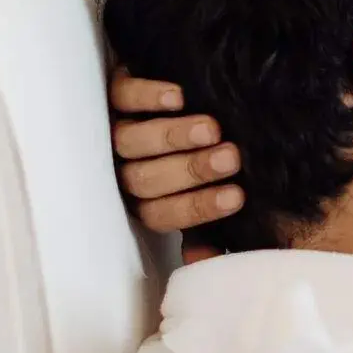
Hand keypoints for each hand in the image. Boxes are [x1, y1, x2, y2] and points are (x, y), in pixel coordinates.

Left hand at [109, 72, 244, 246]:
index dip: (198, 208)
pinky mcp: (114, 91)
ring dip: (173, 137)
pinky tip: (179, 98)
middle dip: (190, 171)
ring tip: (212, 129)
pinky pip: (122, 97)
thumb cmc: (201, 153)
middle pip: (145, 179)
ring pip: (131, 142)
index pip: (162, 214)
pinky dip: (148, 98)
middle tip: (230, 158)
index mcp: (147, 200)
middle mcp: (126, 169)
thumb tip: (204, 261)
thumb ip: (209, 228)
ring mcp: (117, 128)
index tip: (238, 196)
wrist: (195, 95)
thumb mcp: (209, 192)